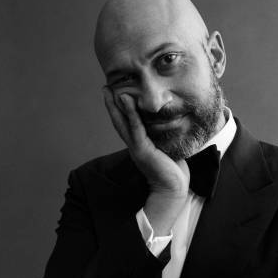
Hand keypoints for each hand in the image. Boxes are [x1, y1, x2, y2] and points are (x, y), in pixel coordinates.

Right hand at [103, 88, 188, 234]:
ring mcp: (136, 148)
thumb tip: (170, 123)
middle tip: (105, 89)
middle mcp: (134, 145)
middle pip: (119, 122)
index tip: (114, 95)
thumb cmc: (173, 170)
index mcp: (139, 145)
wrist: (173, 188)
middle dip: (111, 105)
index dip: (119, 110)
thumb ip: (163, 137)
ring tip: (111, 91)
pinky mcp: (142, 150)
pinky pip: (135, 128)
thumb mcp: (166, 148)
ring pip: (124, 124)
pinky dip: (130, 114)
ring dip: (116, 106)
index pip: (126, 124)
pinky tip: (126, 101)